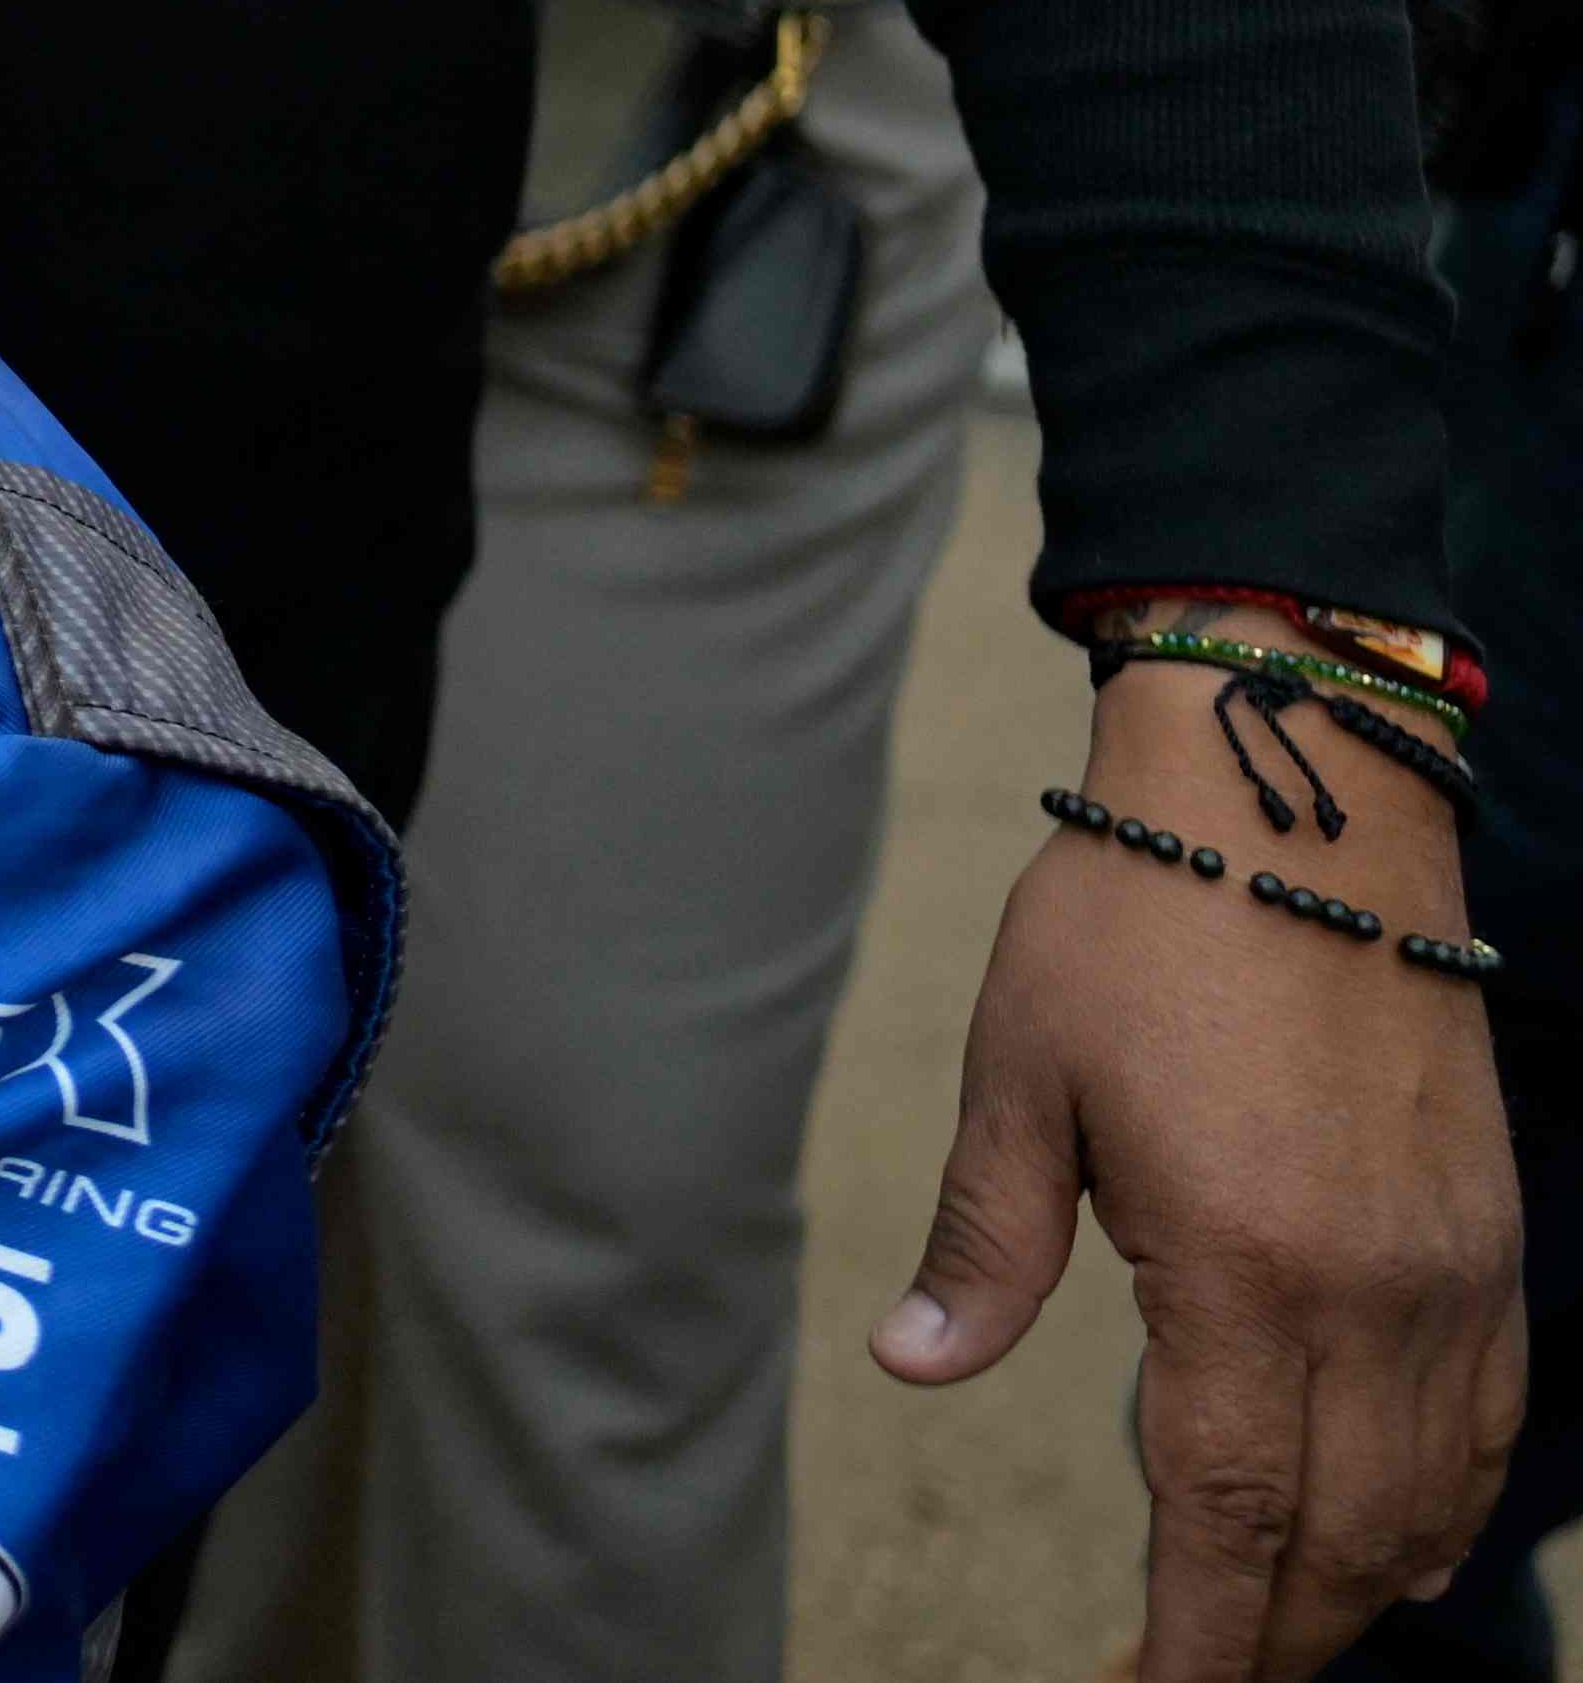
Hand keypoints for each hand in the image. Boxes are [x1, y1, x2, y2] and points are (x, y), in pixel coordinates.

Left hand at [881, 653, 1518, 1679]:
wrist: (1299, 806)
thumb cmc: (1138, 926)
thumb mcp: (1020, 1077)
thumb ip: (983, 1246)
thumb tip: (910, 1368)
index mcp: (1242, 1269)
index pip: (1230, 1514)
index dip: (1197, 1632)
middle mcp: (1373, 1297)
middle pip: (1339, 1540)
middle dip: (1269, 1638)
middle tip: (1184, 1678)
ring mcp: (1451, 1275)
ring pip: (1427, 1501)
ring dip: (1355, 1589)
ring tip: (1268, 1635)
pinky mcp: (1491, 1240)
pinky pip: (1491, 1422)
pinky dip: (1445, 1507)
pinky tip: (1397, 1545)